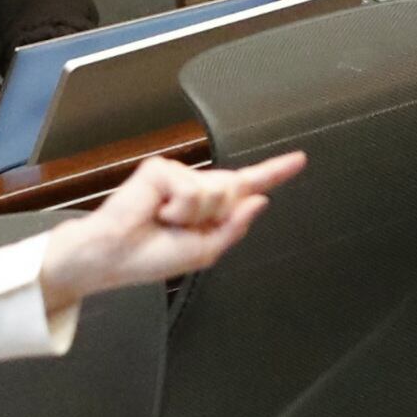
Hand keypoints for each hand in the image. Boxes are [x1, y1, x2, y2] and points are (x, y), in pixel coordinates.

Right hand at [35, 149, 304, 313]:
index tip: (300, 159)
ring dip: (191, 216)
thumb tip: (259, 201)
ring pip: (213, 192)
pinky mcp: (161, 168)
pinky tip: (156, 211)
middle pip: (234, 191)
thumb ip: (234, 227)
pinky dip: (176, 209)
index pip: (247, 186)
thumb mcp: (204, 251)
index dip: (275, 172)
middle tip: (178, 228)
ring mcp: (179, 174)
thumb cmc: (152, 256)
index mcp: (209, 207)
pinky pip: (190, 189)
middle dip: (214, 215)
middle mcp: (197, 185)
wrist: (116, 256)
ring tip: (164, 221)